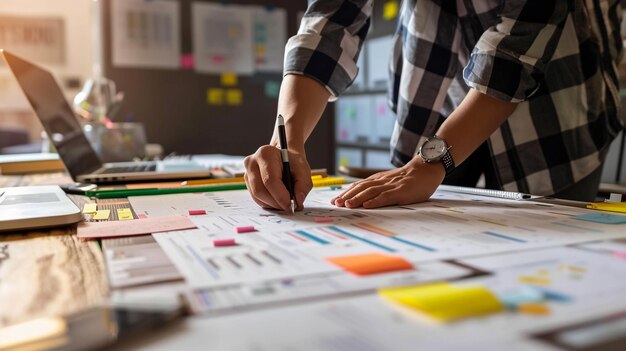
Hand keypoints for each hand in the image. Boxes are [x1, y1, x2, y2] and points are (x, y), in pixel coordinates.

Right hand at [244, 145, 312, 210]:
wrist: (284, 158)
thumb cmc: (293, 162)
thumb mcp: (303, 170)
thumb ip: (303, 185)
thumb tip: (298, 201)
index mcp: (266, 154)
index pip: (270, 180)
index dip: (280, 196)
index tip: (290, 206)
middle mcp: (252, 162)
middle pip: (260, 190)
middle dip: (275, 203)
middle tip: (288, 208)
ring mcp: (247, 172)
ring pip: (257, 196)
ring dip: (272, 204)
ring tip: (285, 203)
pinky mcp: (248, 182)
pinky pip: (256, 198)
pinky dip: (268, 203)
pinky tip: (278, 200)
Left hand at [331, 157, 445, 208]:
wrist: (427, 169)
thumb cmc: (409, 178)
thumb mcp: (391, 181)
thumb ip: (379, 187)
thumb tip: (364, 198)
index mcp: (379, 179)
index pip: (359, 185)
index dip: (346, 192)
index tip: (335, 200)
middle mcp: (382, 181)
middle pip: (361, 187)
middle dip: (347, 195)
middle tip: (335, 203)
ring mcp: (391, 186)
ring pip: (370, 191)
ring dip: (357, 198)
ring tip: (347, 204)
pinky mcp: (401, 191)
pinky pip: (386, 196)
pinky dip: (375, 200)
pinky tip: (367, 205)